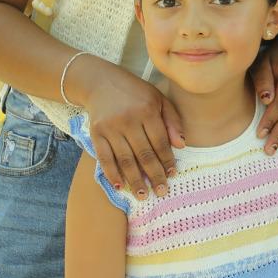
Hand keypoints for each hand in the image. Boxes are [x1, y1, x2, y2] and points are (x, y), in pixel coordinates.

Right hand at [71, 56, 183, 200]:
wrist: (100, 81)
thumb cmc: (134, 92)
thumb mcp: (158, 98)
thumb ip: (172, 120)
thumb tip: (182, 145)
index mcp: (147, 110)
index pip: (160, 141)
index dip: (167, 160)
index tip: (172, 175)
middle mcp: (128, 119)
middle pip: (144, 154)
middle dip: (154, 175)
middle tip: (161, 192)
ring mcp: (110, 127)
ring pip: (125, 159)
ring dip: (135, 180)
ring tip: (143, 195)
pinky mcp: (96, 133)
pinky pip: (105, 158)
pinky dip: (112, 173)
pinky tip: (120, 186)